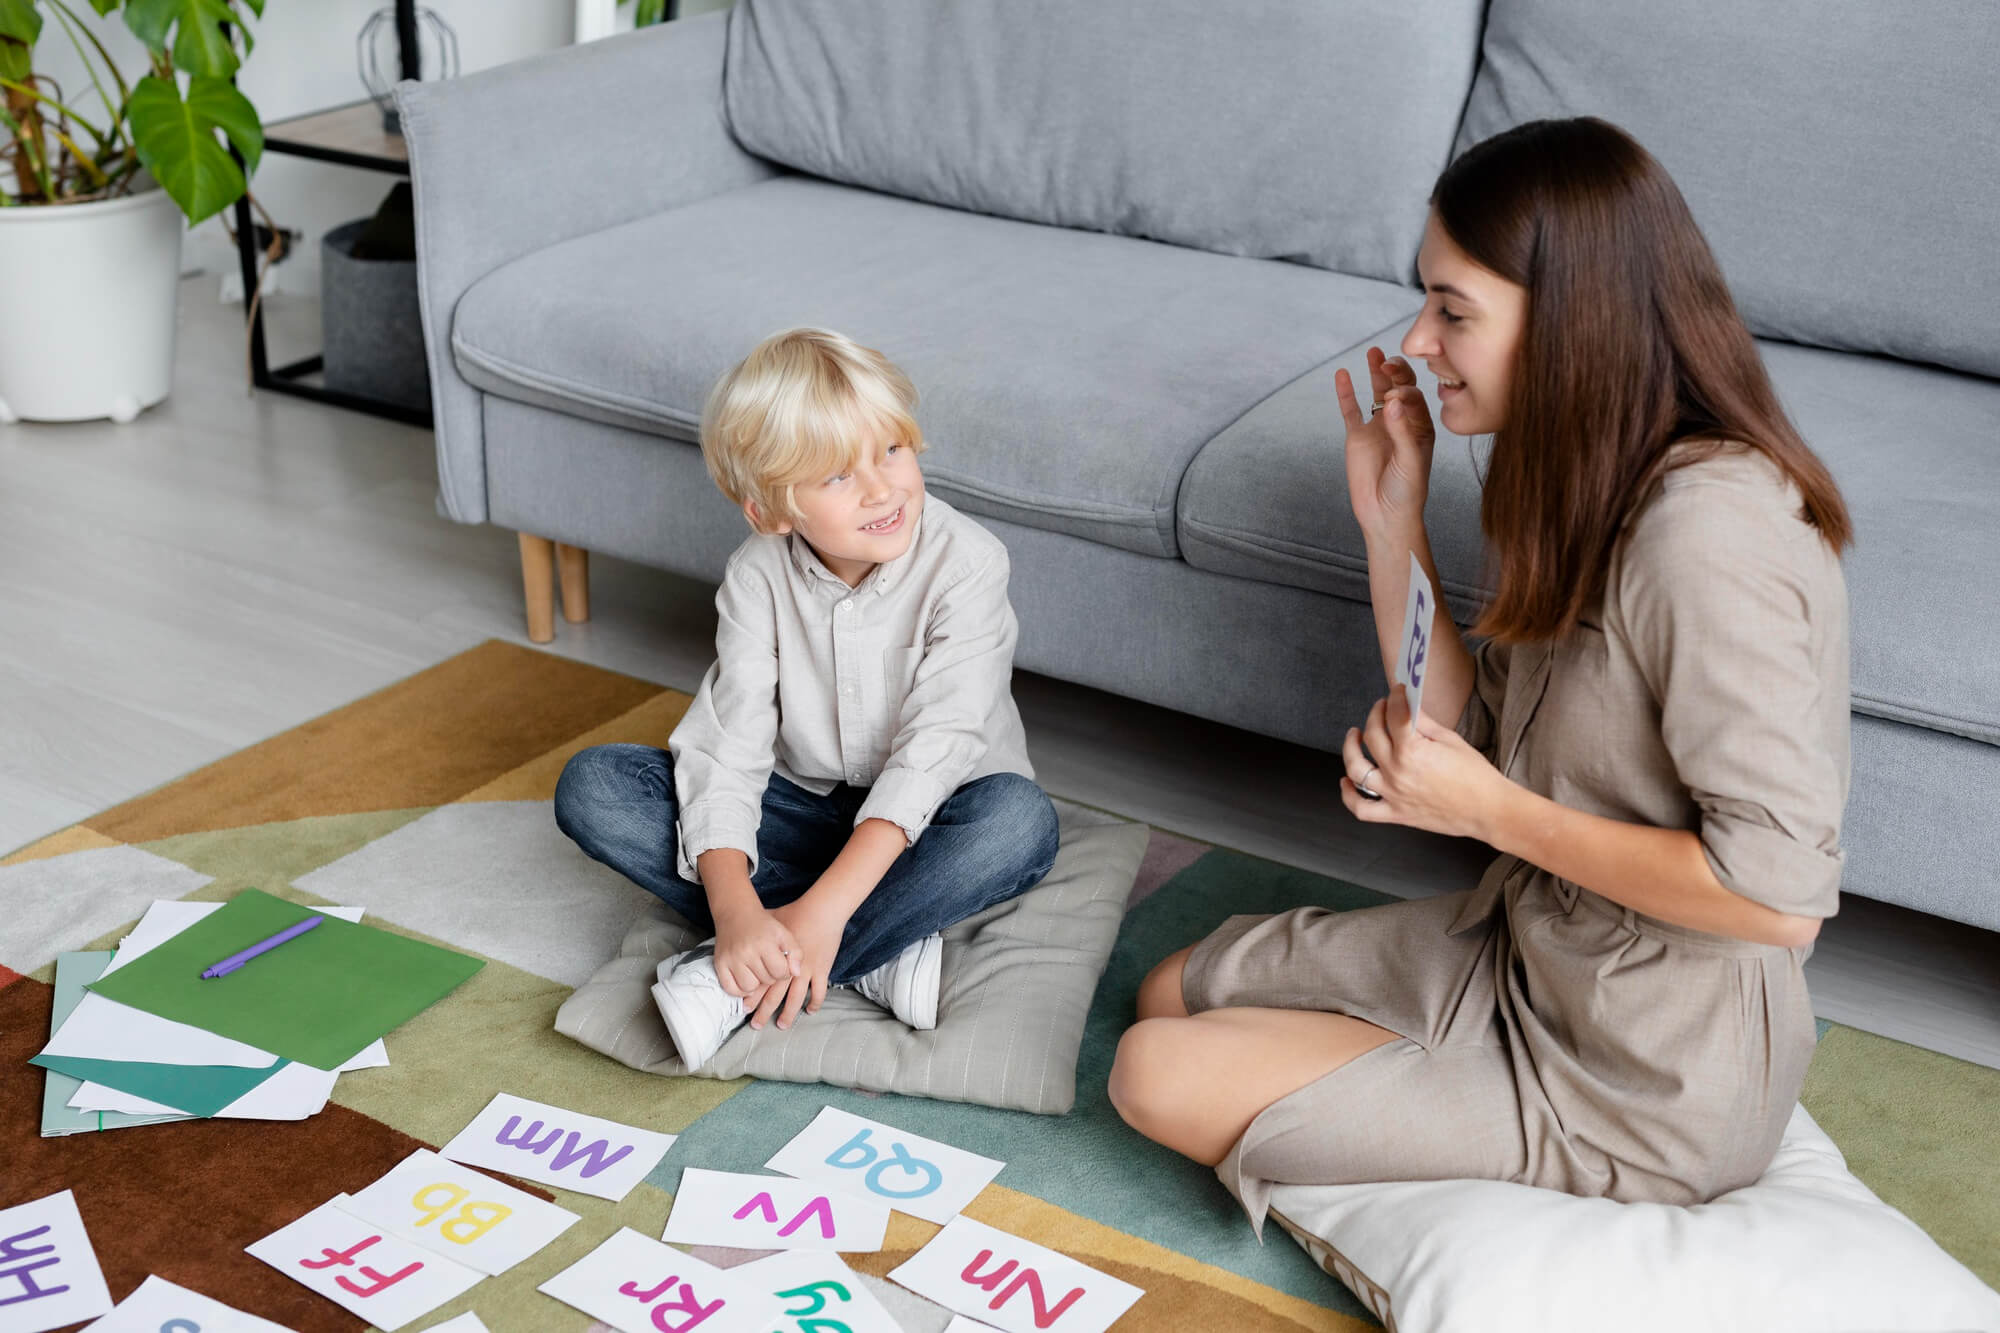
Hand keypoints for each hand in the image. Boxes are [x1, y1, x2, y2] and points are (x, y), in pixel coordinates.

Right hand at [710, 901, 799, 999]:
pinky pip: (730, 989)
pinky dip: (739, 990)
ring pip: (749, 988)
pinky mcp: (719, 964)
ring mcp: (731, 959)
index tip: (781, 965)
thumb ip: (796, 953)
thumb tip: (795, 973)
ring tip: (757, 972)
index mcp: (765, 943)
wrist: (736, 914)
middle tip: (768, 965)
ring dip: (756, 984)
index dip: (785, 972)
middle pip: (766, 980)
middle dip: (771, 976)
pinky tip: (745, 980)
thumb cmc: (762, 926)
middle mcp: (746, 952)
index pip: (780, 972)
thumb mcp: (784, 934)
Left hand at [753, 893, 849, 1029]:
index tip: (745, 1009)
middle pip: (774, 996)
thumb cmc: (795, 912)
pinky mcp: (822, 969)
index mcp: (774, 958)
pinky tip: (810, 1011)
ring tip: (782, 1026)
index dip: (752, 997)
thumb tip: (742, 929)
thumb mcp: (771, 920)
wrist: (821, 910)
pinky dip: (815, 1003)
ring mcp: (806, 970)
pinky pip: (819, 991)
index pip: (760, 983)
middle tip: (756, 1025)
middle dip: (764, 1012)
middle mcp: (789, 968)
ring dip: (788, 1014)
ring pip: (795, 998)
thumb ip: (758, 931)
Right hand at [1335, 347, 1436, 540]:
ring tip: (1372, 352)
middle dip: (1395, 371)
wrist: (1386, 516)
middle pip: (1399, 386)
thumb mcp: (1410, 461)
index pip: (1414, 396)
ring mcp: (1378, 427)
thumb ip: (1401, 431)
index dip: (1404, 390)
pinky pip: (1351, 409)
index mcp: (1421, 426)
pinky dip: (1346, 392)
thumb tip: (1390, 400)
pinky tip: (1342, 374)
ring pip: (1376, 392)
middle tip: (1386, 361)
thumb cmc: (1407, 491)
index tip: (1394, 397)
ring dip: (1375, 371)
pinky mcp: (1357, 436)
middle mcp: (1400, 422)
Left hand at [1340, 685, 1508, 840]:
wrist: (1488, 810)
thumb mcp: (1450, 740)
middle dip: (1375, 715)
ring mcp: (1393, 794)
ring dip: (1350, 748)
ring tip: (1354, 735)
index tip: (1397, 691)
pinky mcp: (1395, 814)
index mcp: (1412, 750)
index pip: (1394, 715)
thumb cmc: (1475, 775)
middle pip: (1372, 736)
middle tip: (1381, 707)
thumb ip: (1422, 722)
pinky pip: (1361, 808)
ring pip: (1356, 769)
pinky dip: (1348, 795)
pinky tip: (1346, 780)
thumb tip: (1407, 705)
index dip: (1395, 697)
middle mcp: (1397, 772)